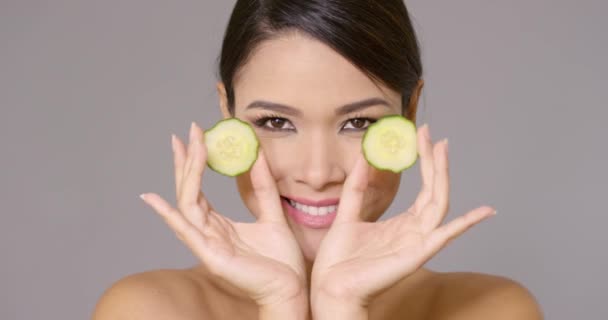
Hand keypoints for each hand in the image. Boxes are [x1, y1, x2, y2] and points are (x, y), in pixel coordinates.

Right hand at [140, 122, 306, 307]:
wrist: (292, 290)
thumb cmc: (281, 262)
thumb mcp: (272, 215)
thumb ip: (263, 189)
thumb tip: (257, 156)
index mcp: (219, 226)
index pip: (199, 190)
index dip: (195, 163)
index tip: (195, 135)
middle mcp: (208, 233)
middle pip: (187, 192)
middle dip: (185, 161)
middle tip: (185, 131)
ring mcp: (206, 245)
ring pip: (187, 204)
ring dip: (185, 173)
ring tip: (185, 146)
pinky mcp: (212, 257)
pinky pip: (187, 232)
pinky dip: (169, 215)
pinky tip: (154, 199)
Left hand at [311, 124, 495, 309]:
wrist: (330, 287)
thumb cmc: (340, 260)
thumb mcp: (348, 213)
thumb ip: (357, 187)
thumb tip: (364, 156)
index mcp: (402, 224)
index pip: (423, 188)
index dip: (425, 161)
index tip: (423, 134)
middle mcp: (415, 231)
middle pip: (434, 191)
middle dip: (435, 161)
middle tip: (433, 134)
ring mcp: (418, 243)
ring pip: (439, 204)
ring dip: (443, 176)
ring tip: (442, 149)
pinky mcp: (416, 255)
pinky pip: (445, 237)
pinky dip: (467, 224)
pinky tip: (484, 211)